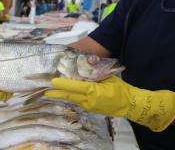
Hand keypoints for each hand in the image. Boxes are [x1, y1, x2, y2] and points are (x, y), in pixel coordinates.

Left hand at [45, 76, 174, 131]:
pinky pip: (77, 101)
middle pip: (69, 96)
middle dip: (56, 93)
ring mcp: (88, 106)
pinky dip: (70, 97)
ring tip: (50, 91)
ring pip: (72, 99)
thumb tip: (83, 66)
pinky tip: (63, 94)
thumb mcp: (108, 78)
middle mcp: (88, 100)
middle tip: (44, 90)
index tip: (52, 82)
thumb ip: (94, 74)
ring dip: (61, 95)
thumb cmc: (120, 89)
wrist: (130, 104)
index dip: (62, 84)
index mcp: (93, 91)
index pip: (74, 87)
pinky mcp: (89, 109)